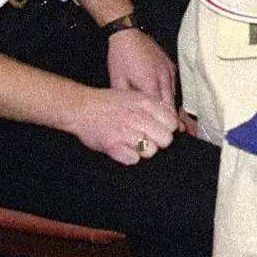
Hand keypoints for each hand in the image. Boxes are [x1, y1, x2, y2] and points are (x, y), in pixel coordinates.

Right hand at [65, 84, 180, 163]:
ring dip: (143, 150)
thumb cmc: (107, 103)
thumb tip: (176, 123)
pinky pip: (133, 159)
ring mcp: (126, 131)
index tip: (158, 129)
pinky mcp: (114, 145)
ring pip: (151, 151)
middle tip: (145, 138)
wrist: (81, 107)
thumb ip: (154, 107)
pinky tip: (121, 147)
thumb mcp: (134, 96)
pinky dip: (128, 156)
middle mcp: (138, 116)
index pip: (172, 122)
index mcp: (145, 103)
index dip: (166, 128)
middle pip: (165, 139)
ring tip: (131, 142)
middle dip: (158, 141)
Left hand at [107, 28, 180, 128]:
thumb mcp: (117, 80)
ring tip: (178, 123)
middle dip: (175, 119)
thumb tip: (129, 114)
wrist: (127, 34)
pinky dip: (171, 95)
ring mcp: (169, 71)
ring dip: (174, 108)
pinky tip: (169, 103)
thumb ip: (126, 99)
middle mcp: (163, 77)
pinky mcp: (170, 66)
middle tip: (179, 132)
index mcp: (150, 83)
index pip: (162, 109)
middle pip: (172, 104)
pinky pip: (173, 85)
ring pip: (174, 95)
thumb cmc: (121, 56)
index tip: (168, 134)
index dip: (166, 123)